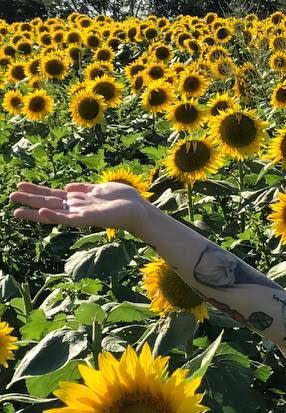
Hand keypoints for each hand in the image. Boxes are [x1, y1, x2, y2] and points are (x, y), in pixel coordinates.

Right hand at [9, 181, 151, 235]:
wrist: (139, 210)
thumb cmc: (122, 199)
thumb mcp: (99, 188)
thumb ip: (83, 188)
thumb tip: (67, 187)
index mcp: (78, 200)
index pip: (52, 195)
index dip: (36, 191)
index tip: (19, 186)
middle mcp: (76, 208)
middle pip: (48, 203)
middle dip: (29, 200)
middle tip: (10, 197)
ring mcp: (81, 214)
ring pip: (54, 212)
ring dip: (35, 211)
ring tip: (17, 210)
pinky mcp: (89, 219)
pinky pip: (69, 219)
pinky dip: (57, 216)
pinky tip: (44, 212)